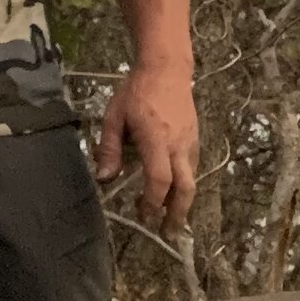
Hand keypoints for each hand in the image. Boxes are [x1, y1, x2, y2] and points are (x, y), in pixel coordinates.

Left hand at [95, 63, 198, 226]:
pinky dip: (183, 183)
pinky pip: (192, 167)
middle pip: (186, 187)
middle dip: (178, 213)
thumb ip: (109, 148)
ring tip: (168, 217)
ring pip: (191, 179)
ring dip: (181, 201)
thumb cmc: (136, 90)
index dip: (153, 202)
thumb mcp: (114, 116)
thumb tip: (104, 178)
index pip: (160, 179)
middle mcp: (178, 144)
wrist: (167, 68)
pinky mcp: (195, 139)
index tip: (144, 217)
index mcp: (157, 139)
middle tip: (168, 232)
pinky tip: (172, 189)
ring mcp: (190, 142)